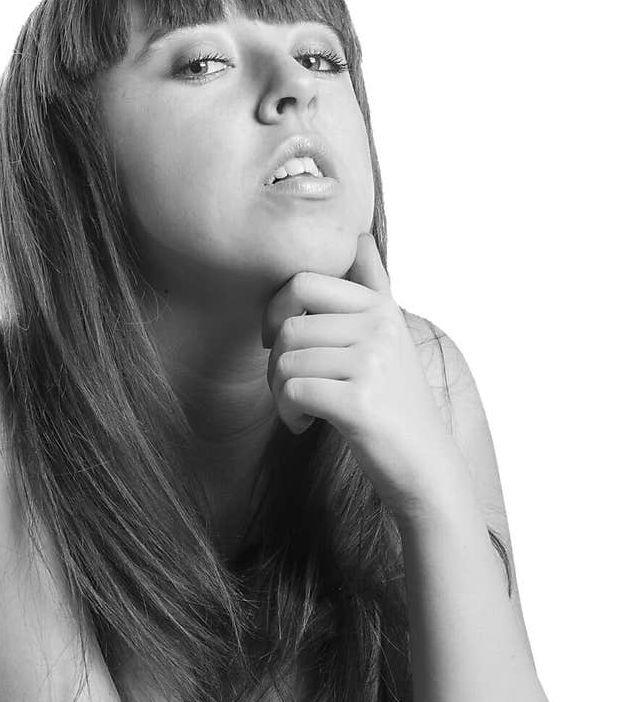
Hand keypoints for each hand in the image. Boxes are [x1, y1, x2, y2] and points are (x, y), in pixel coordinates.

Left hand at [262, 232, 469, 521]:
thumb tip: (359, 236)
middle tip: (289, 383)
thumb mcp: (389, 336)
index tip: (281, 341)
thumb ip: (372, 286)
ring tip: (301, 408)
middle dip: (275, 358)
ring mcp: (372, 364)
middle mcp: (380, 328)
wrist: (425, 466)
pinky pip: (292, 391)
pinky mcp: (359, 403)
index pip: (302, 281)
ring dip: (280, 390)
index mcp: (381, 308)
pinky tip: (304, 424)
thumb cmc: (395, 403)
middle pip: (288, 324)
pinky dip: (288, 412)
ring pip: (286, 360)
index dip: (275, 310)